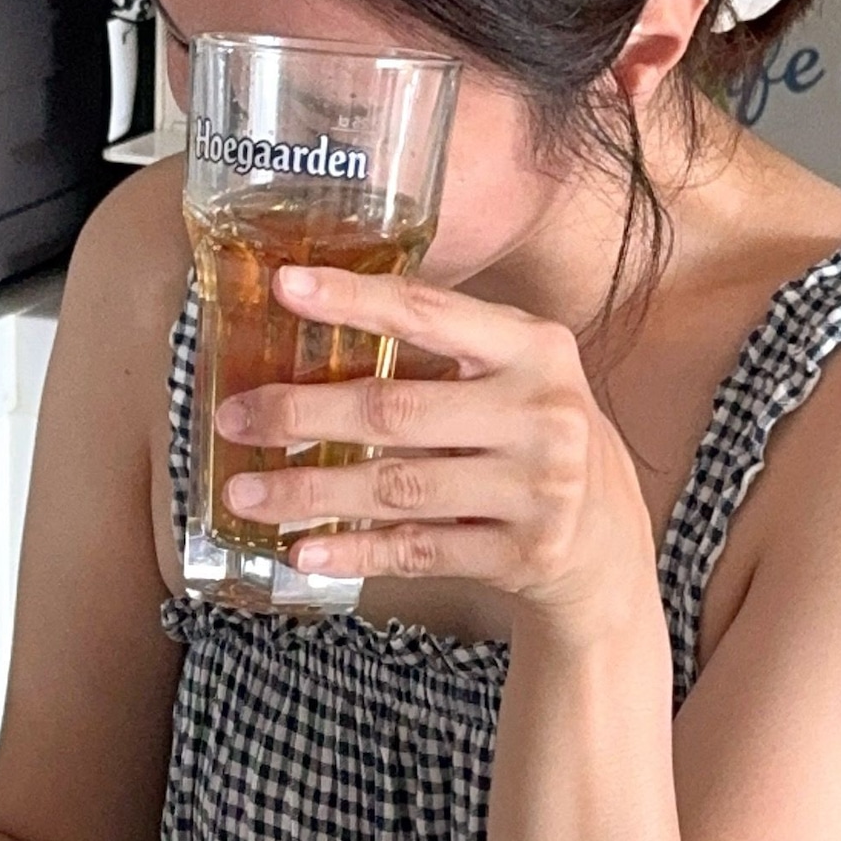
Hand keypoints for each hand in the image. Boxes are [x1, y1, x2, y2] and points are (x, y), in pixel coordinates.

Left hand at [215, 266, 652, 645]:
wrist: (608, 551)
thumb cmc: (539, 445)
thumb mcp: (516, 382)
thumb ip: (445, 358)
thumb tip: (314, 333)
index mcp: (535, 349)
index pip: (430, 313)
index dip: (353, 299)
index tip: (283, 286)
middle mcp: (544, 413)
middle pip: (395, 410)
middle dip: (300, 413)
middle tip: (233, 417)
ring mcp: (538, 489)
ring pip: (395, 488)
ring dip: (308, 492)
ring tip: (245, 496)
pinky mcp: (524, 554)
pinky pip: (415, 551)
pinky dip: (351, 552)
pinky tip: (300, 551)